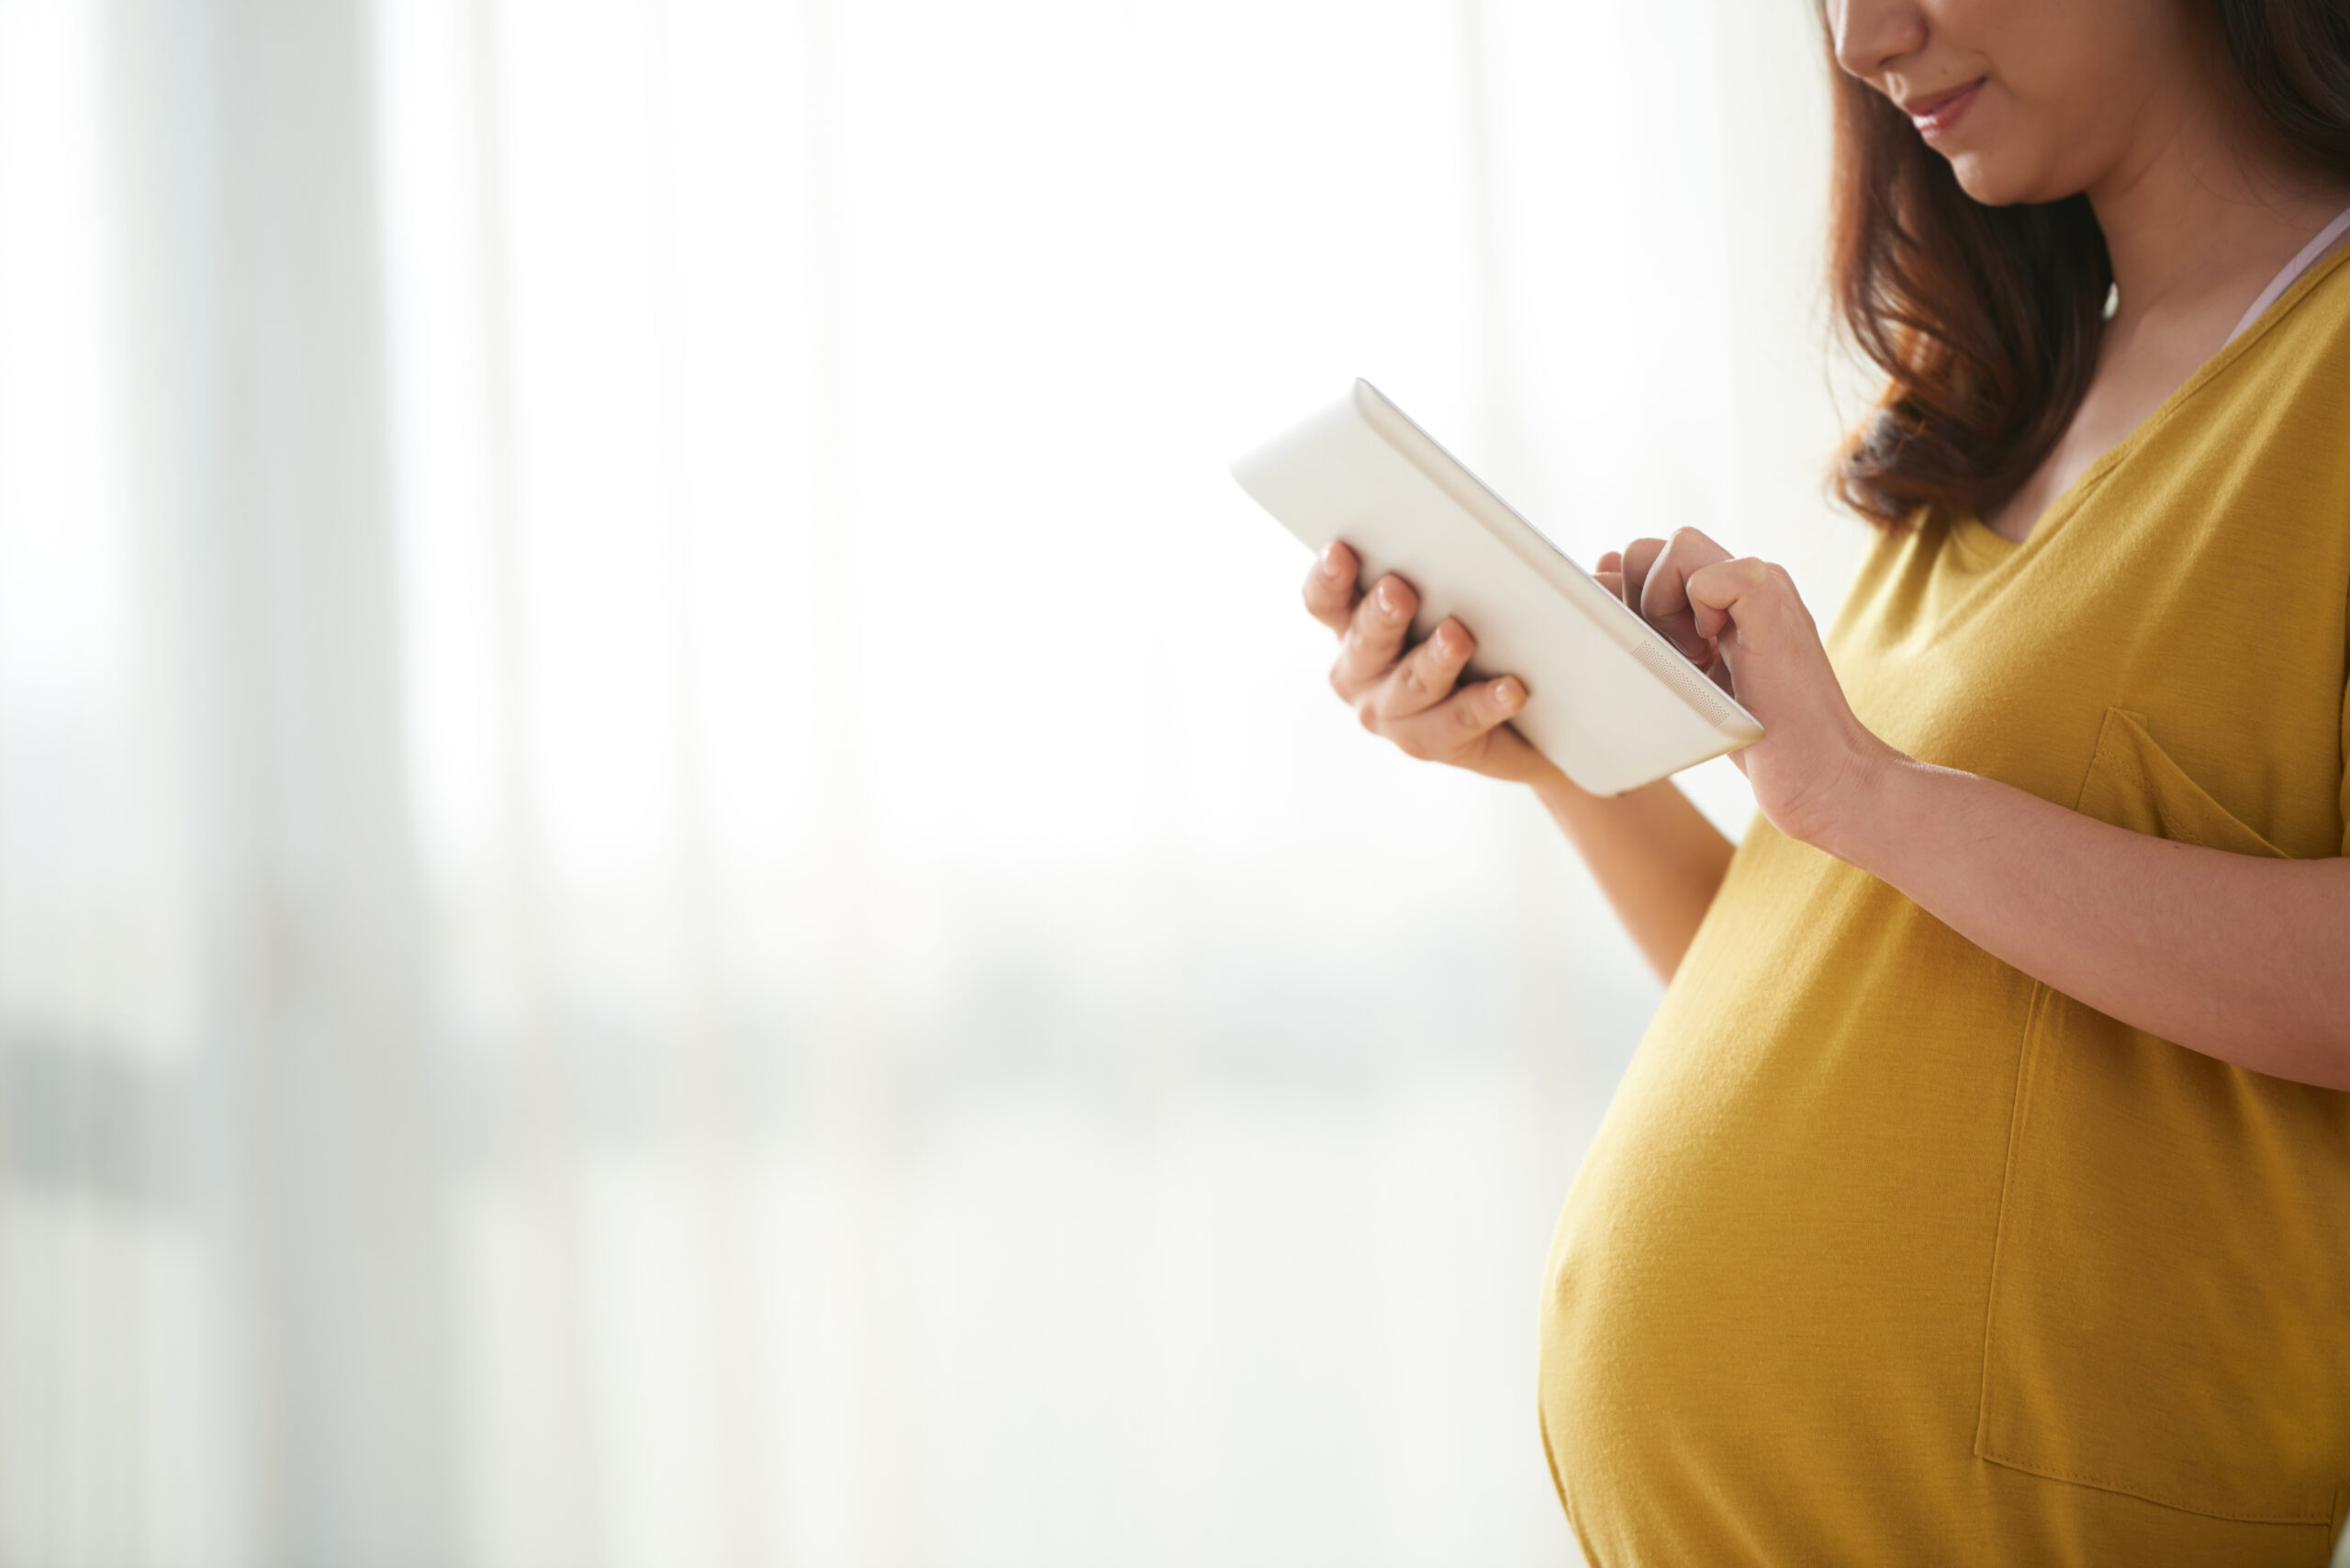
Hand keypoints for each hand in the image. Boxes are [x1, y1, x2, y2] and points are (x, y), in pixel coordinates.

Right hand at [1301, 541, 1554, 784]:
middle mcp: (1360, 673)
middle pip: (1362, 641)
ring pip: (1405, 688)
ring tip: (1459, 636)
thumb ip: (1447, 570)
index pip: (1325, 599)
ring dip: (1431, 662)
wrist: (1533, 714)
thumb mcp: (1463, 593)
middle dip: (1380, 615)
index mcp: (1354, 625)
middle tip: (1401, 589)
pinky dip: (1484, 704)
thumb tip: (1462, 531)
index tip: (1342, 549)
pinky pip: (1456, 725)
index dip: (1327, 577)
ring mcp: (1390, 716)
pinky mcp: (1432, 746)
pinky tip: (1512, 688)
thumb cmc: (1488, 632)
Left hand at [1601, 527, 1902, 844]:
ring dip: (1662, 607)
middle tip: (1673, 660)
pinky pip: (1710, 577)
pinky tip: (1718, 657)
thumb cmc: (1754, 741)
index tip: (1645, 652)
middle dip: (1637, 603)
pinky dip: (1697, 615)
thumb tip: (1598, 570)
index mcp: (1722, 597)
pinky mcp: (1771, 602)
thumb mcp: (1683, 678)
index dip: (1624, 600)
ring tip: (1695, 661)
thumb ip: (1647, 624)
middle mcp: (1743, 581)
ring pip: (1677, 547)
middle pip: (1650, 548)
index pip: (1646, 559)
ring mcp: (1763, 586)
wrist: (1823, 778)